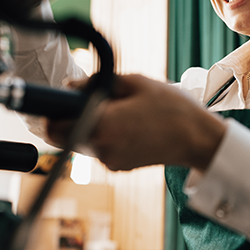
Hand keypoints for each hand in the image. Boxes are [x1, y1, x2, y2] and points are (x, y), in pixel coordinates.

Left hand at [46, 74, 226, 171]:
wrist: (198, 139)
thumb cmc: (171, 108)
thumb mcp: (135, 82)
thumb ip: (96, 83)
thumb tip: (70, 86)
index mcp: (101, 125)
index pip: (53, 126)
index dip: (52, 112)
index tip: (62, 100)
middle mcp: (101, 149)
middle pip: (64, 135)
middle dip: (71, 119)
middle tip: (92, 102)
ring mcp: (110, 162)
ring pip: (83, 141)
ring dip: (90, 126)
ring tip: (120, 111)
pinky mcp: (119, 167)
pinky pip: (100, 149)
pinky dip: (106, 136)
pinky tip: (129, 125)